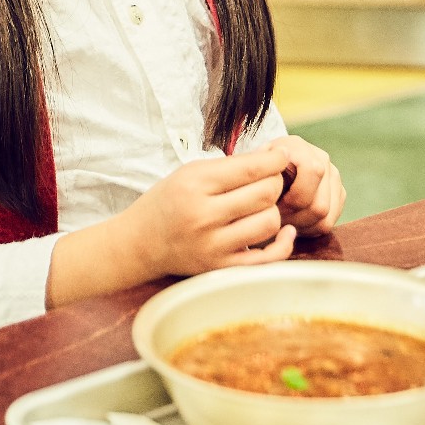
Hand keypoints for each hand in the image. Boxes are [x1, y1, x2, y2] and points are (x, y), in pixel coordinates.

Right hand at [121, 150, 295, 278]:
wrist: (139, 243)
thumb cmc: (168, 202)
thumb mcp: (190, 173)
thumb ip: (230, 166)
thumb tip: (275, 158)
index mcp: (195, 185)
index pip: (251, 168)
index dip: (276, 160)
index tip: (281, 156)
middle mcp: (204, 216)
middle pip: (266, 193)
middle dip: (274, 182)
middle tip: (267, 180)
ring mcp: (213, 245)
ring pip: (269, 222)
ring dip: (273, 210)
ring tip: (261, 206)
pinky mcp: (221, 268)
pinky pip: (267, 258)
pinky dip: (283, 243)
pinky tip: (285, 230)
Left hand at [268, 136, 344, 235]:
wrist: (270, 168)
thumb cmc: (259, 172)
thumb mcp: (253, 169)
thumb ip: (259, 175)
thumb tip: (270, 191)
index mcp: (299, 148)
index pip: (313, 172)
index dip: (295, 197)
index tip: (276, 205)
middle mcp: (322, 159)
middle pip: (319, 204)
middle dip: (294, 218)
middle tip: (275, 219)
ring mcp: (333, 177)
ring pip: (324, 217)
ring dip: (300, 225)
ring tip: (283, 221)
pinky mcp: (339, 194)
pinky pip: (328, 223)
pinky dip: (309, 228)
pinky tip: (294, 222)